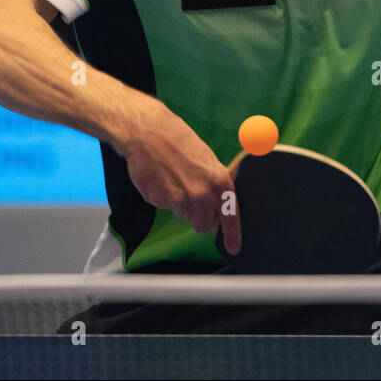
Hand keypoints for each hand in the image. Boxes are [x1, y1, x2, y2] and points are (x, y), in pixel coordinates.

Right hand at [112, 98, 241, 254]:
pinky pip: (165, 207)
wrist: (146, 132)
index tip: (234, 248)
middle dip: (199, 216)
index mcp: (218, 182)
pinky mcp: (159, 202)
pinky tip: (160, 177)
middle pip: (203, 223)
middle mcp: (201, 195)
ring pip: (183, 215)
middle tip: (191, 195)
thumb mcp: (206, 158)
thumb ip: (213, 183)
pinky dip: (163, 197)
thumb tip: (216, 201)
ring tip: (172, 178)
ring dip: (179, 204)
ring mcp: (179, 201)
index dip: (232, 235)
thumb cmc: (177, 138)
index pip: (229, 215)